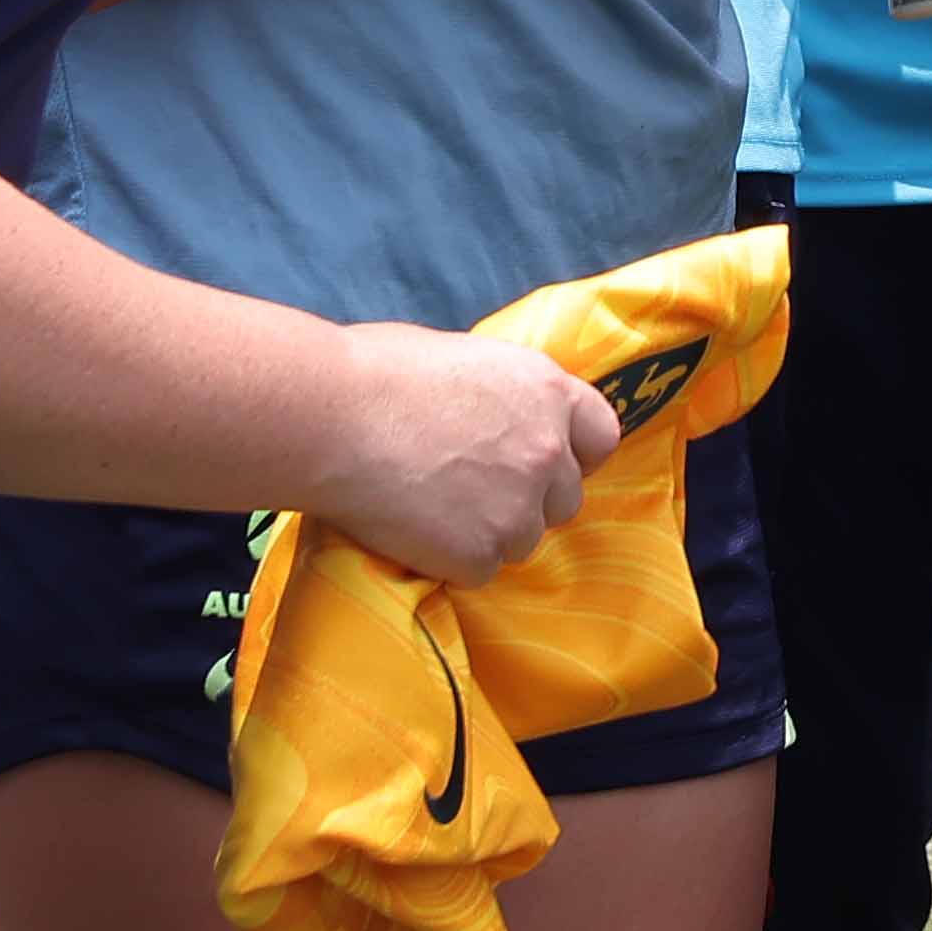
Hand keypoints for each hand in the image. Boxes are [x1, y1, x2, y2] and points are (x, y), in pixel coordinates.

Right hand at [299, 323, 613, 585]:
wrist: (330, 421)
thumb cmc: (376, 374)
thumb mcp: (462, 360)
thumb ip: (499, 395)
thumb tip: (490, 413)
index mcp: (547, 392)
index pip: (601, 436)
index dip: (572, 454)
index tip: (541, 464)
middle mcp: (547, 451)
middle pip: (564, 500)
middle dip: (525, 502)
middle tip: (469, 493)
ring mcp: (517, 507)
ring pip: (521, 541)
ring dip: (486, 534)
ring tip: (429, 510)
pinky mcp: (480, 553)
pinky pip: (477, 570)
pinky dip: (447, 562)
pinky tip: (412, 532)